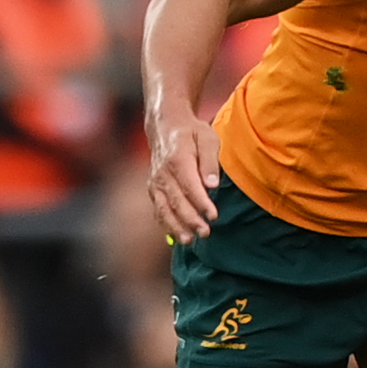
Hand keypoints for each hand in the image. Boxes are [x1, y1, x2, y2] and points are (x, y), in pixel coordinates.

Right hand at [146, 102, 220, 241]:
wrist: (166, 126)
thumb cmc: (192, 132)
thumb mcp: (208, 138)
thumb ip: (210, 162)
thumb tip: (212, 185)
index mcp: (177, 159)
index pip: (189, 185)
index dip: (201, 203)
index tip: (213, 216)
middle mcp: (163, 173)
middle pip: (176, 200)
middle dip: (190, 219)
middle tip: (206, 233)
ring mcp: (155, 181)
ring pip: (163, 208)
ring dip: (176, 226)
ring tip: (190, 241)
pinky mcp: (153, 188)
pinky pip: (158, 208)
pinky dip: (166, 223)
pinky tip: (177, 235)